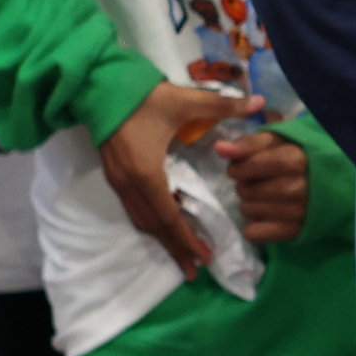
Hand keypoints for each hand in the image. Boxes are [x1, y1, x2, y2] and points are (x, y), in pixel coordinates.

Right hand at [98, 82, 263, 278]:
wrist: (98, 85)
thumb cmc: (143, 96)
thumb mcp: (184, 100)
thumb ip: (222, 104)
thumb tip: (257, 101)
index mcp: (147, 173)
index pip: (170, 217)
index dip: (187, 240)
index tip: (205, 258)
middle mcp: (130, 185)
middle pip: (155, 226)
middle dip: (175, 248)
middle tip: (194, 269)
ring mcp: (119, 182)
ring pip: (141, 219)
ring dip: (161, 237)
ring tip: (180, 253)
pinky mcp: (114, 175)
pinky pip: (134, 208)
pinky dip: (150, 220)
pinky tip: (163, 221)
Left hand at [214, 129, 308, 242]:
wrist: (334, 183)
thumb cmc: (299, 157)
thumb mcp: (278, 141)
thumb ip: (248, 143)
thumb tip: (219, 148)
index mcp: (294, 160)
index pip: (247, 167)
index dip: (238, 168)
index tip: (240, 167)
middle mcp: (296, 188)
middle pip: (245, 191)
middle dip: (245, 185)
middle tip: (257, 182)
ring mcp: (297, 213)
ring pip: (248, 211)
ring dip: (250, 203)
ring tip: (264, 197)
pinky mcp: (294, 232)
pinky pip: (256, 233)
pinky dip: (255, 225)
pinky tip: (267, 215)